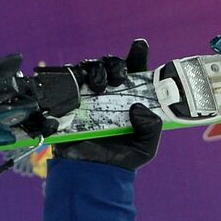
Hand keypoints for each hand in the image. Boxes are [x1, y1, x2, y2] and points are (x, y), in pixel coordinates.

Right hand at [53, 39, 161, 169]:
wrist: (92, 174)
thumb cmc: (120, 160)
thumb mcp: (146, 146)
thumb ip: (151, 127)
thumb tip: (139, 107)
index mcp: (130, 99)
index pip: (136, 71)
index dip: (137, 55)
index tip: (140, 46)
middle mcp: (110, 94)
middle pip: (111, 65)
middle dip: (115, 64)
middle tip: (119, 77)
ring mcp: (88, 96)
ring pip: (89, 68)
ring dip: (97, 70)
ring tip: (101, 86)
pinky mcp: (69, 101)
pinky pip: (68, 80)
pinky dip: (75, 77)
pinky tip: (84, 87)